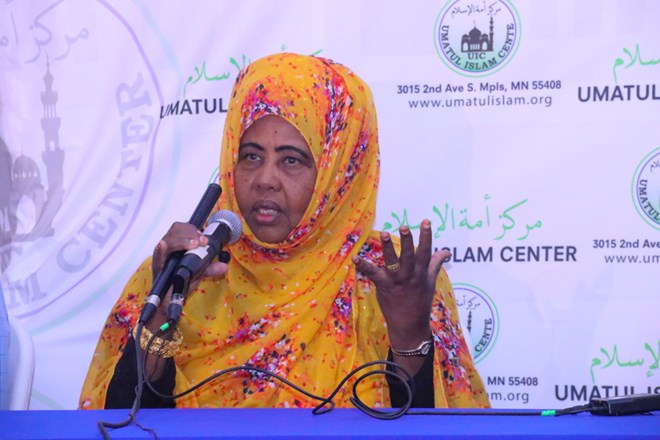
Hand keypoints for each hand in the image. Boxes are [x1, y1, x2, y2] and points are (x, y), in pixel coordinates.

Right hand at [149, 222, 228, 325]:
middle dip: (190, 232)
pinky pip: (157, 254)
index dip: (194, 230)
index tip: (204, 239)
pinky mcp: (157, 266)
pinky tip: (164, 245)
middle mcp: (168, 247)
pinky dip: (161, 249)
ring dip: (182, 239)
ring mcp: (161, 256)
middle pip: (176, 229)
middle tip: (200, 243)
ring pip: (168, 238)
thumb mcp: (198, 273)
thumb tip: (224, 266)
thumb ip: (210, 268)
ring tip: (193, 245)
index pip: (183, 228)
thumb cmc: (180, 282)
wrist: (170, 300)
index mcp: (177, 245)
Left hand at [352, 220, 449, 349]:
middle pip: (408, 255)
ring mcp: (396, 281)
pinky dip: (363, 265)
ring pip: (392, 262)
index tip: (426, 222)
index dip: (426, 236)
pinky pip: (373, 274)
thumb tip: (446, 251)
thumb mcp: (430, 282)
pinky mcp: (384, 286)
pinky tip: (355, 257)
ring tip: (384, 234)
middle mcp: (409, 275)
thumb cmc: (420, 300)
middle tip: (404, 226)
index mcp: (421, 273)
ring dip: (388, 248)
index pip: (425, 252)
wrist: (410, 324)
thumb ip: (435, 264)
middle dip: (406, 240)